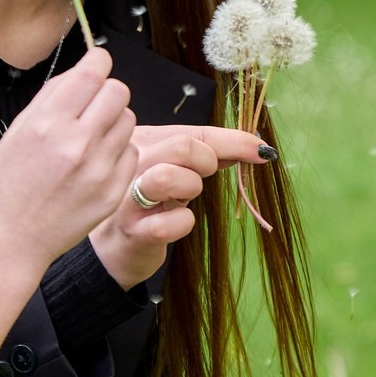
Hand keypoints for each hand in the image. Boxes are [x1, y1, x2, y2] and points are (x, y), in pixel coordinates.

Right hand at [0, 47, 135, 265]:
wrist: (10, 240)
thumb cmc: (6, 186)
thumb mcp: (16, 132)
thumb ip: (51, 98)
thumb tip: (82, 70)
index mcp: (47, 123)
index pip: (93, 71)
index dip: (98, 62)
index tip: (96, 65)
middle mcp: (76, 143)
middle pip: (119, 91)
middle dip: (107, 93)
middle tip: (93, 107)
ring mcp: (98, 169)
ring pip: (129, 120)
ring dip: (114, 122)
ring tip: (91, 139)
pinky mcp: (112, 191)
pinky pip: (131, 153)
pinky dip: (118, 152)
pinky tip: (96, 164)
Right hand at [90, 124, 269, 287]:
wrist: (115, 245)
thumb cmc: (151, 201)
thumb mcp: (175, 169)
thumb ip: (208, 153)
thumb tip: (254, 146)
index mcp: (141, 140)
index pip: (193, 131)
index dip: (233, 141)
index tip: (260, 150)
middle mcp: (128, 163)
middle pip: (182, 147)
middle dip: (206, 163)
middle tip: (201, 178)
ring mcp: (126, 196)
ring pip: (168, 177)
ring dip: (190, 188)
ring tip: (181, 198)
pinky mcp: (131, 230)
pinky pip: (169, 223)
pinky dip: (183, 223)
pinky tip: (176, 223)